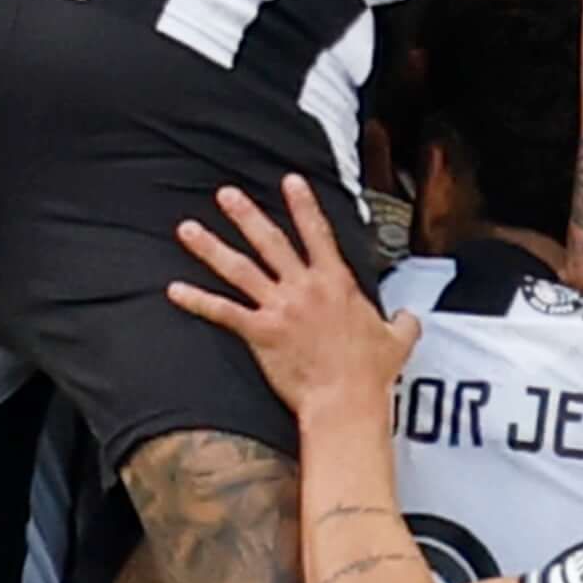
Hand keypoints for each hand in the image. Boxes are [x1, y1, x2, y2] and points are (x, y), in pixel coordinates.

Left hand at [168, 177, 411, 414]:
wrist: (346, 401)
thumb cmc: (370, 374)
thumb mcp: (398, 342)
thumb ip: (403, 323)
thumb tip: (409, 318)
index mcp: (337, 283)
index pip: (318, 233)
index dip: (303, 205)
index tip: (289, 181)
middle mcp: (305, 288)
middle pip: (270, 242)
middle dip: (246, 215)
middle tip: (226, 194)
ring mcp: (280, 308)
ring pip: (239, 270)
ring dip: (211, 247)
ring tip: (187, 229)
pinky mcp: (261, 333)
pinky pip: (223, 313)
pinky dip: (197, 300)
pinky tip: (174, 290)